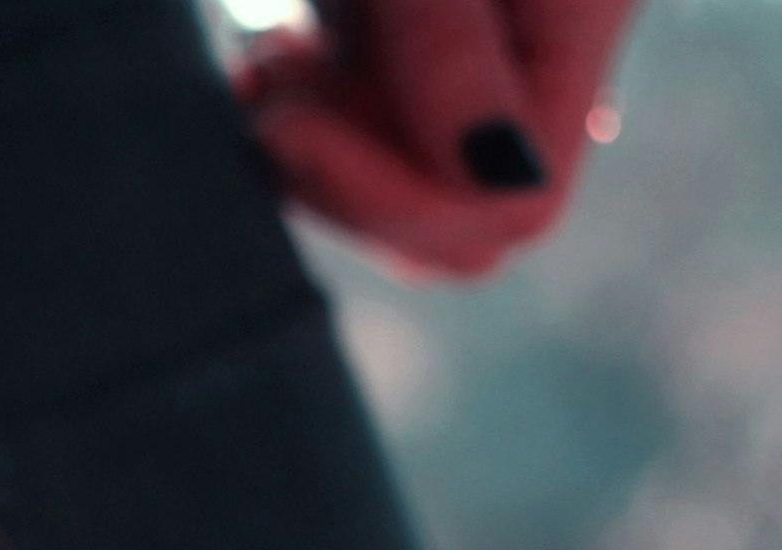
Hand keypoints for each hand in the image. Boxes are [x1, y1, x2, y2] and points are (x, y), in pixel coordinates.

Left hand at [237, 0, 636, 278]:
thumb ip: (452, 52)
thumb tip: (501, 188)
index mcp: (578, 24)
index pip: (511, 207)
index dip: (392, 201)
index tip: (287, 125)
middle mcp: (531, 66)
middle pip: (452, 227)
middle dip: (342, 185)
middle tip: (277, 81)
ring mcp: (467, 72)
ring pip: (388, 197)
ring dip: (306, 152)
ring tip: (273, 56)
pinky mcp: (399, 61)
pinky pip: (349, 152)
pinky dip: (295, 123)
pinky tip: (269, 60)